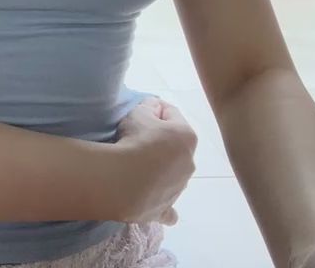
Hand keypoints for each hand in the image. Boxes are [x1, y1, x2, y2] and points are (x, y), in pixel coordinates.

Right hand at [113, 97, 197, 225]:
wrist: (125, 179)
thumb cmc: (135, 140)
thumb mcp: (139, 112)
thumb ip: (149, 106)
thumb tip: (154, 108)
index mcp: (187, 137)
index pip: (172, 114)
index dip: (155, 109)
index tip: (141, 110)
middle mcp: (189, 163)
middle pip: (175, 145)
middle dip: (160, 140)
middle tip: (137, 137)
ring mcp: (179, 188)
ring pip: (173, 173)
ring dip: (161, 168)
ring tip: (136, 164)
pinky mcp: (166, 207)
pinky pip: (169, 207)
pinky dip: (163, 202)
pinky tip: (156, 198)